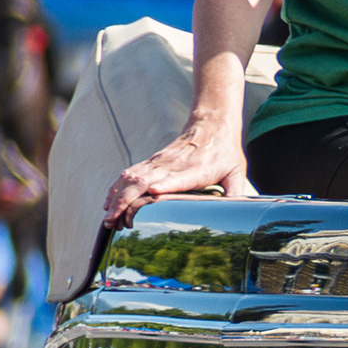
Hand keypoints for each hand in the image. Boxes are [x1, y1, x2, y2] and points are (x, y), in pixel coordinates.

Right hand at [102, 112, 253, 218]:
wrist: (211, 125)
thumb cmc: (225, 153)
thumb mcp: (237, 173)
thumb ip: (237, 193)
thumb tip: (241, 213)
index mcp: (195, 169)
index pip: (177, 177)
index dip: (165, 184)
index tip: (153, 192)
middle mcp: (172, 165)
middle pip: (143, 182)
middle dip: (125, 202)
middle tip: (112, 222)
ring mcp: (159, 162)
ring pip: (130, 179)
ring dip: (116, 198)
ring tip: (107, 218)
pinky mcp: (152, 161)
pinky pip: (129, 174)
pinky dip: (116, 188)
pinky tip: (108, 201)